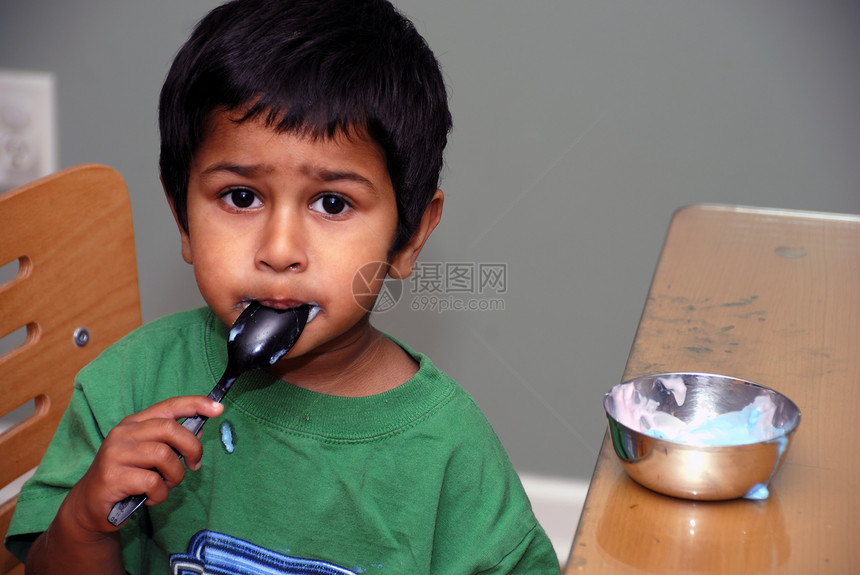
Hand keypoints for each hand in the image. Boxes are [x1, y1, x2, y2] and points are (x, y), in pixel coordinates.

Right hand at [62, 395, 223, 534]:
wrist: (90, 506)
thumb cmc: (127, 477)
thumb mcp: (150, 455)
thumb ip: (171, 441)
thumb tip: (199, 428)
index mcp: (135, 423)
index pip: (169, 406)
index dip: (195, 404)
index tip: (218, 408)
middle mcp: (123, 433)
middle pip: (170, 429)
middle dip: (192, 447)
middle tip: (194, 465)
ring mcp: (115, 453)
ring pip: (163, 455)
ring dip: (175, 475)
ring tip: (166, 485)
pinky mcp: (112, 476)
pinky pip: (152, 482)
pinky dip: (160, 494)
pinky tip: (151, 498)